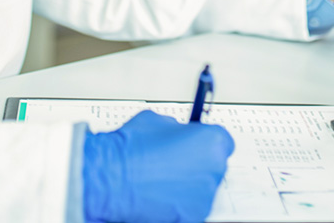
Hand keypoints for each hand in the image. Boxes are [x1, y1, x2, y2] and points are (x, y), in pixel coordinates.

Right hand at [83, 110, 233, 222]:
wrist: (111, 178)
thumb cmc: (130, 148)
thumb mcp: (156, 120)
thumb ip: (176, 128)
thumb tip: (177, 132)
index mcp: (212, 141)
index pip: (222, 142)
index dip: (204, 144)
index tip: (193, 146)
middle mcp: (214, 169)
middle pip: (212, 166)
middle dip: (195, 165)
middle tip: (172, 164)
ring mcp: (205, 196)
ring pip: (201, 189)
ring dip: (187, 186)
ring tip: (160, 181)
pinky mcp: (193, 217)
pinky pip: (189, 207)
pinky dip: (177, 204)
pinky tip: (158, 195)